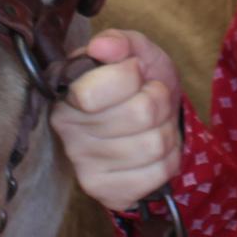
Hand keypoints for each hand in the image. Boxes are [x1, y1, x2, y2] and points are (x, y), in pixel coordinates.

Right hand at [51, 29, 183, 213]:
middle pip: (139, 114)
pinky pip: (161, 172)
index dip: (129, 75)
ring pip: (154, 144)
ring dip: (166, 129)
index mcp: (66, 97)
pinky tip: (153, 150)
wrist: (153, 122)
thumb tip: (102, 47)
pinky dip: (170, 156)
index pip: (92, 93)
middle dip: (159, 100)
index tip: (133, 72)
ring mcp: (87, 170)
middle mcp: (69, 137)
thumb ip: (121, 42)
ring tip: (154, 124)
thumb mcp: (135, 53)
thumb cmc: (140, 84)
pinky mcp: (111, 194)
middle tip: (152, 97)